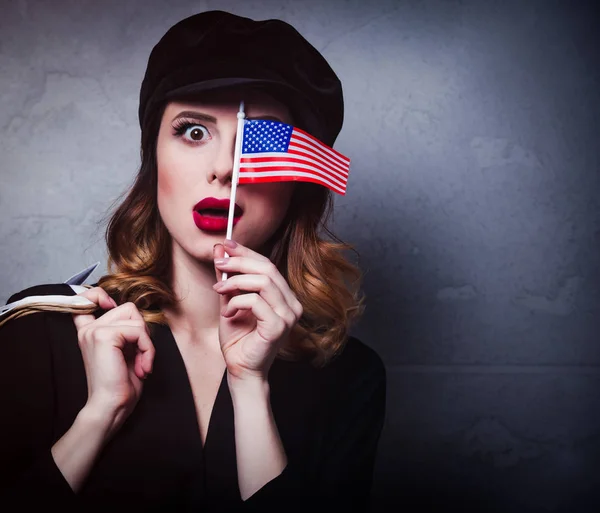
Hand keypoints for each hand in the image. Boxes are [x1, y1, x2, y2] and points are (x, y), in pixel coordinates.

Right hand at [72, 287, 154, 431]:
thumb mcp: (125, 352)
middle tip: (141, 356)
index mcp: (90, 331)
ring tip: (141, 364)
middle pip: (128, 308)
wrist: (110, 407)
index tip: (111, 305)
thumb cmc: (120, 385)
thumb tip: (139, 316)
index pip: (87, 297)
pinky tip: (142, 367)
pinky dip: (148, 349)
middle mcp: (89, 329)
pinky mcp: (104, 336)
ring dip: (146, 342)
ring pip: (135, 317)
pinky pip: (139, 331)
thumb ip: (126, 332)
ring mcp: (95, 331)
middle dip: (142, 331)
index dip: (100, 294)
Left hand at [212, 240, 302, 381]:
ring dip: (235, 282)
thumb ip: (227, 278)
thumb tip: (219, 250)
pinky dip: (237, 302)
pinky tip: (228, 313)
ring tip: (219, 291)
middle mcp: (291, 304)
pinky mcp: (278, 326)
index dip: (246, 252)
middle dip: (239, 262)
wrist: (241, 369)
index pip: (267, 265)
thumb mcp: (229, 301)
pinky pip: (256, 301)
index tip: (225, 245)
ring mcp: (288, 315)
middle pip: (267, 268)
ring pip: (263, 282)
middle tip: (218, 263)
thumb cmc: (238, 339)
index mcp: (284, 296)